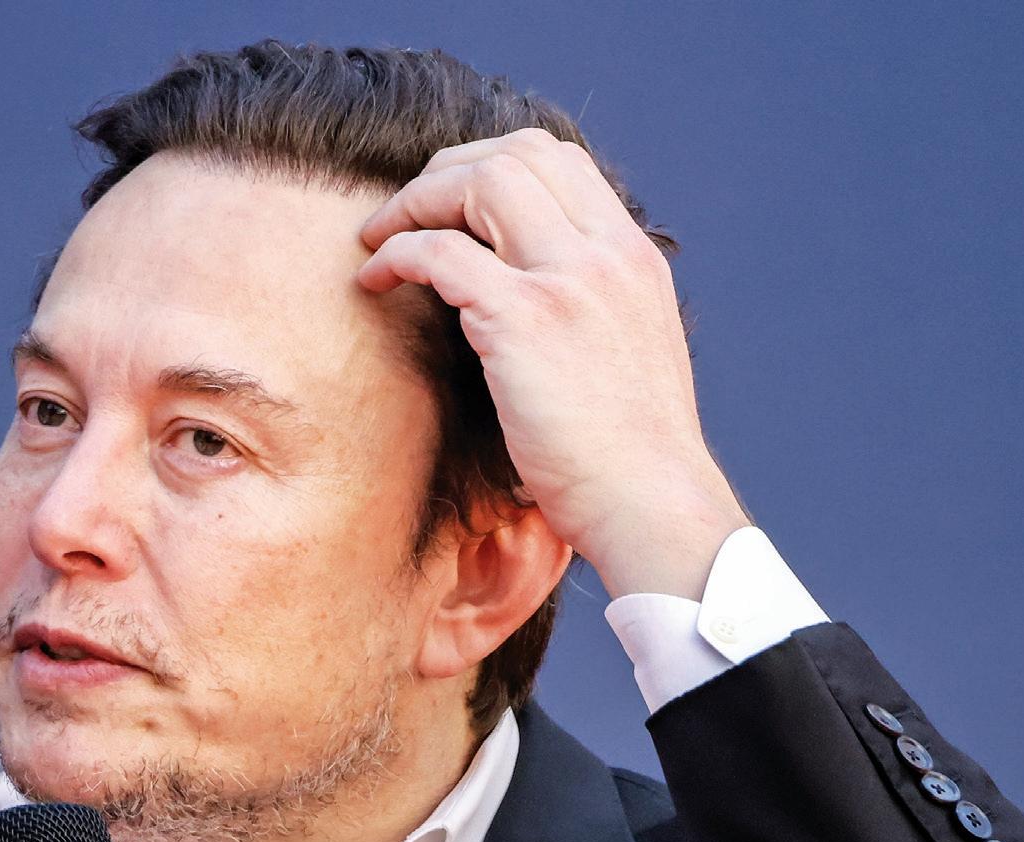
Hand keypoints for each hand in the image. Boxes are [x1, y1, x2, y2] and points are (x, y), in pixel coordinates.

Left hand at [357, 127, 751, 600]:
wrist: (651, 504)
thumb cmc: (630, 460)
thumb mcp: (625, 360)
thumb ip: (590, 316)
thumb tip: (536, 315)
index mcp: (633, 258)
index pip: (560, 162)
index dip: (491, 164)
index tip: (448, 203)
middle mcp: (606, 253)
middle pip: (515, 155)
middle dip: (445, 171)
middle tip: (402, 213)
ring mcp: (568, 280)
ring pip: (478, 183)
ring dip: (415, 201)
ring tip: (376, 237)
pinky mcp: (525, 319)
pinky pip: (440, 253)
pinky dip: (396, 254)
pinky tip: (372, 280)